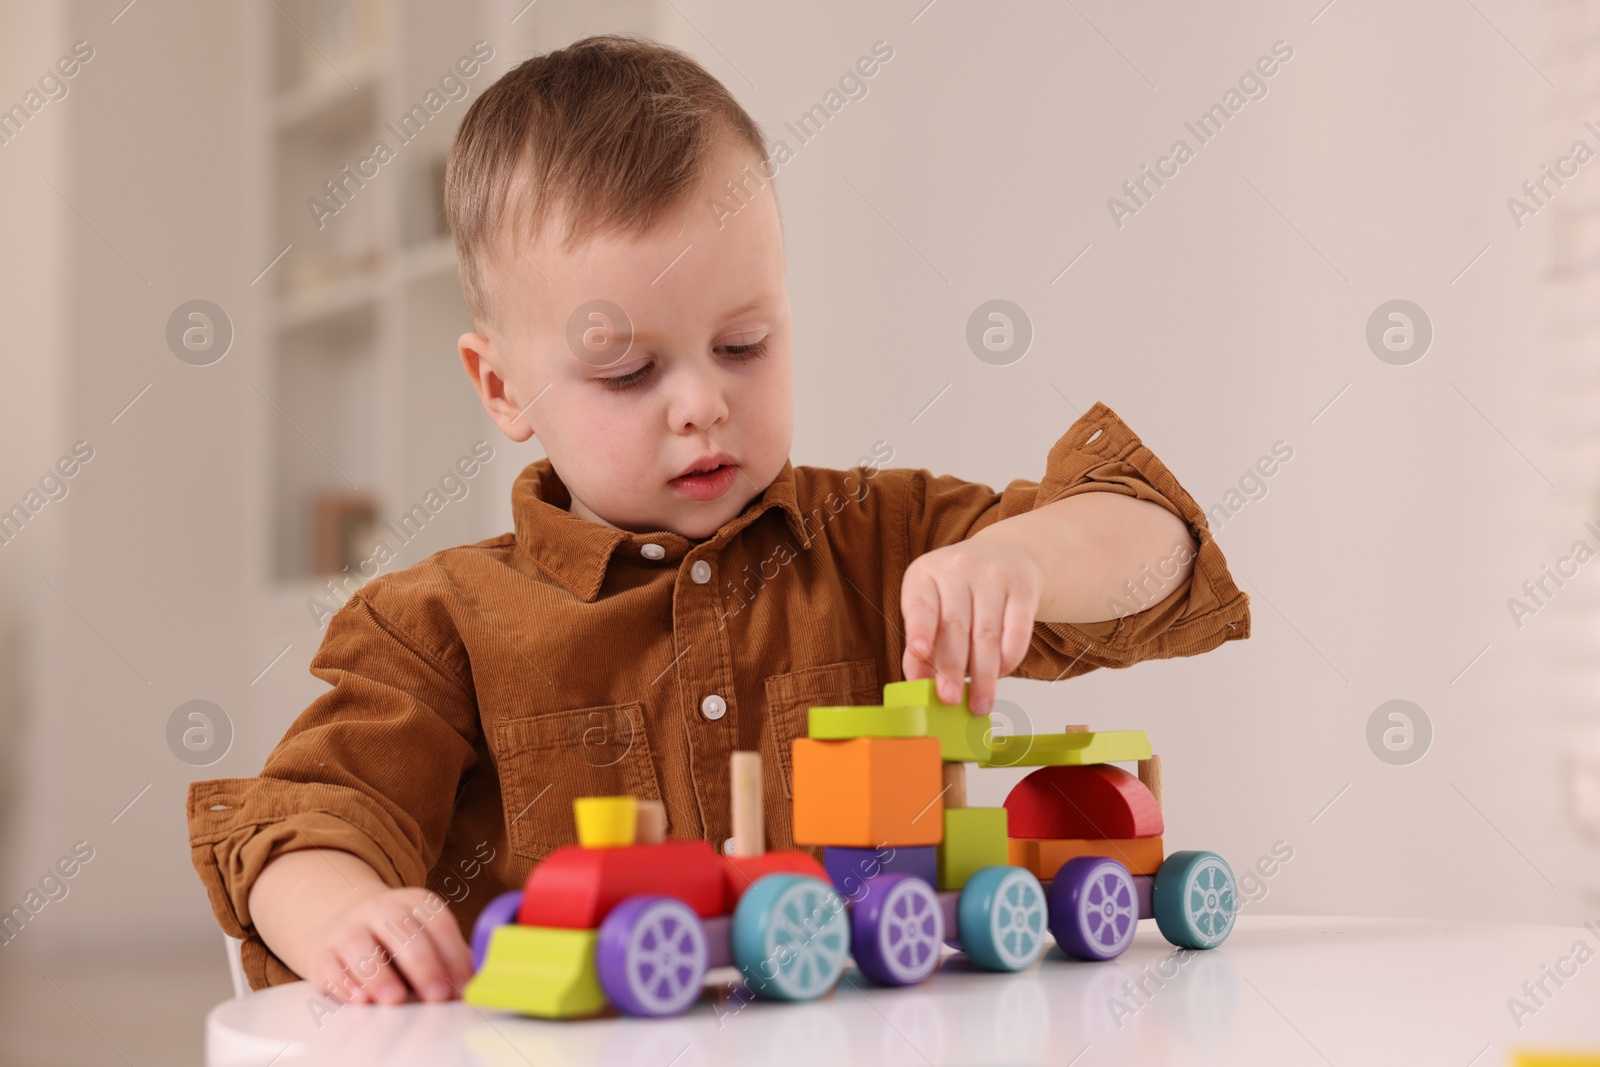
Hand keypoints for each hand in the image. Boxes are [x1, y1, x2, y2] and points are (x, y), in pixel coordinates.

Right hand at [305, 885, 474, 1005]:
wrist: (341, 923)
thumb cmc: (396, 940)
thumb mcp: (425, 938)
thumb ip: (450, 959)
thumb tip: (477, 985)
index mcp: (414, 903)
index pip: (437, 922)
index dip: (453, 953)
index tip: (464, 985)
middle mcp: (380, 909)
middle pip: (402, 930)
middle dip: (423, 964)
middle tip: (437, 995)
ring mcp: (348, 929)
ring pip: (360, 944)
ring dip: (379, 973)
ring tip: (396, 998)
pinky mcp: (321, 953)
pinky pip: (329, 965)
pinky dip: (344, 983)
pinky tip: (360, 999)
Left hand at [900, 537, 1041, 714]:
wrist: (1004, 556)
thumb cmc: (958, 593)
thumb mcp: (932, 608)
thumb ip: (921, 646)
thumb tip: (918, 683)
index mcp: (924, 574)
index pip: (920, 603)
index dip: (919, 628)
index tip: (919, 652)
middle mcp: (957, 569)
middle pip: (955, 625)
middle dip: (952, 668)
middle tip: (950, 700)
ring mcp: (992, 575)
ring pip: (987, 633)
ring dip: (984, 674)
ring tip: (980, 703)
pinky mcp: (1023, 588)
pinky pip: (1017, 630)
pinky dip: (1009, 658)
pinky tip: (1001, 674)